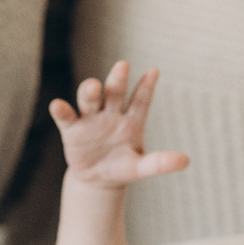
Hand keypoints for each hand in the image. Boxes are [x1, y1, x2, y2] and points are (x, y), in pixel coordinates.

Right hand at [51, 60, 188, 191]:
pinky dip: (62, 110)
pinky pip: (66, 117)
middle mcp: (111, 113)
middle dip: (118, 79)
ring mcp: (91, 119)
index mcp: (132, 119)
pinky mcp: (72, 129)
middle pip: (114, 92)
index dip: (147, 87)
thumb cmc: (123, 167)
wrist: (98, 179)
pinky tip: (57, 105)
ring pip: (90, 99)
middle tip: (123, 65)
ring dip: (91, 91)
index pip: (141, 100)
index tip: (154, 71)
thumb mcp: (141, 167)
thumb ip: (160, 163)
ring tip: (93, 85)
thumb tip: (186, 160)